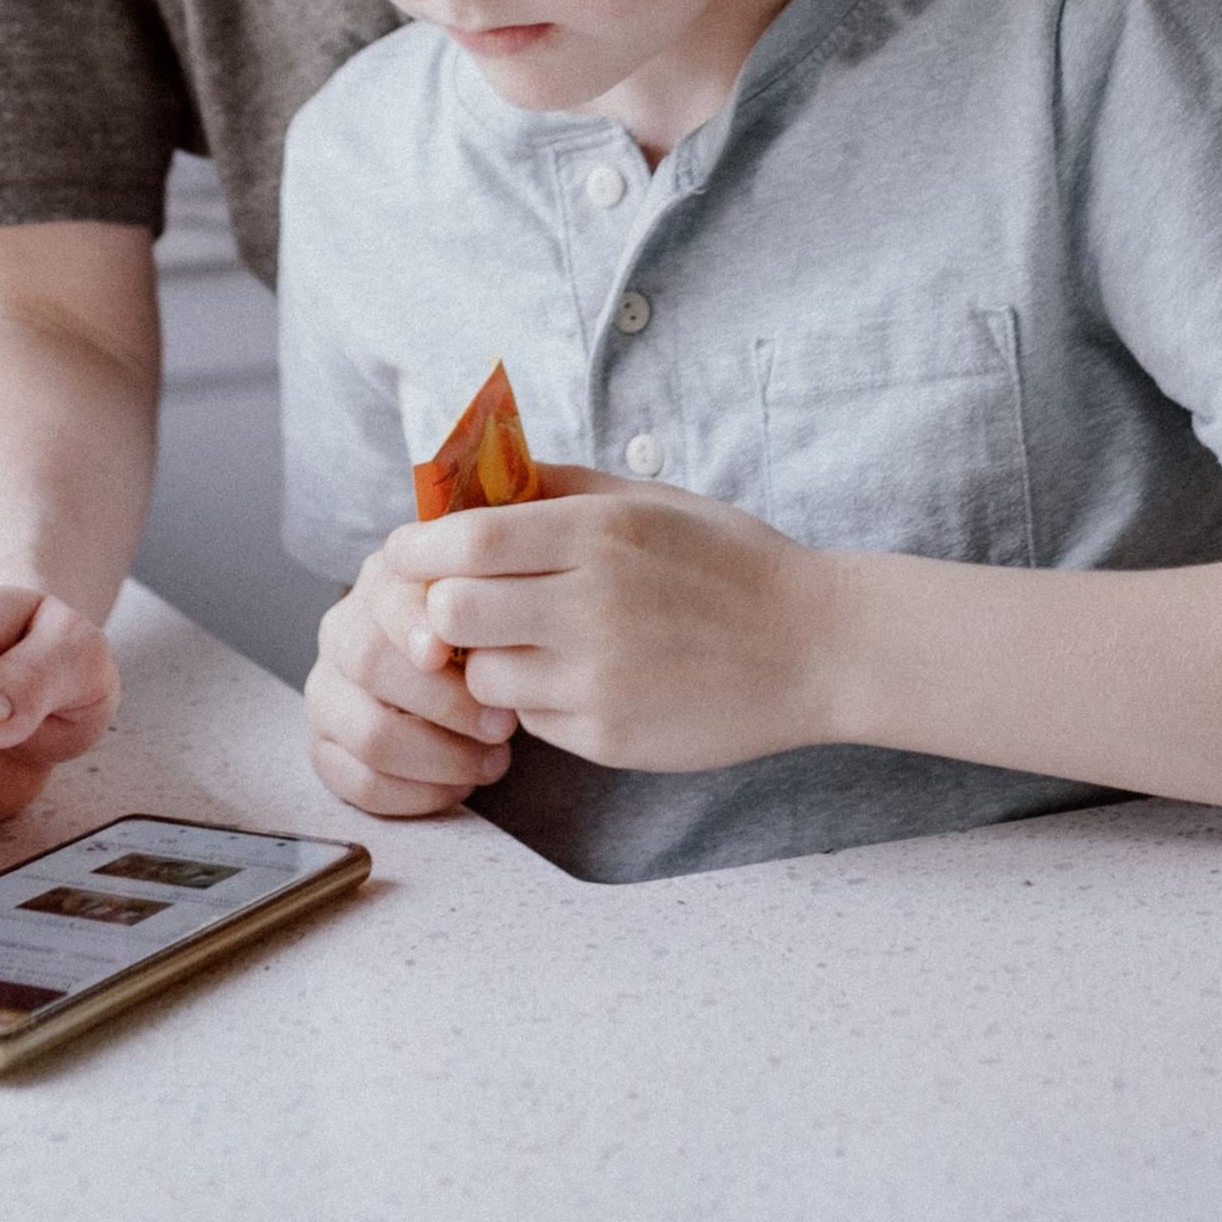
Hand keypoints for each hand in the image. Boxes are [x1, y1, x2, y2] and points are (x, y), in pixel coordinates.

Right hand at [303, 547, 519, 819]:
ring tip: (492, 760)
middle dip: (445, 703)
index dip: (413, 624)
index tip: (447, 652)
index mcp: (381, 583)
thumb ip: (482, 612)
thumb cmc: (475, 640)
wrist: (448, 676)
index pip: (386, 598)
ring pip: (369, 735)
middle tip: (503, 725)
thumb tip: (491, 650)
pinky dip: (420, 793)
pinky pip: (364, 784)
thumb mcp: (482, 607)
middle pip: (370, 664)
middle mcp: (341, 633)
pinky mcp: (324, 749)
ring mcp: (326, 694)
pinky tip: (459, 784)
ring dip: (441, 758)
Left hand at [374, 469, 829, 776]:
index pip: (467, 539)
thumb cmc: (727, 563)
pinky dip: (535, 703)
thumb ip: (556, 487)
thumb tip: (467, 482)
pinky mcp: (610, 739)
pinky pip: (531, 722)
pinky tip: (580, 680)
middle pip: (453, 614)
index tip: (405, 552)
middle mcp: (595, 605)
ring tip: (530, 645)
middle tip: (461, 606)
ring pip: (484, 677)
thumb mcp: (647, 500)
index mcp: (602, 532)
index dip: (418, 547)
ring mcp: (602, 680)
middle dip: (441, 611)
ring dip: (488, 662)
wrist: (816, 647)